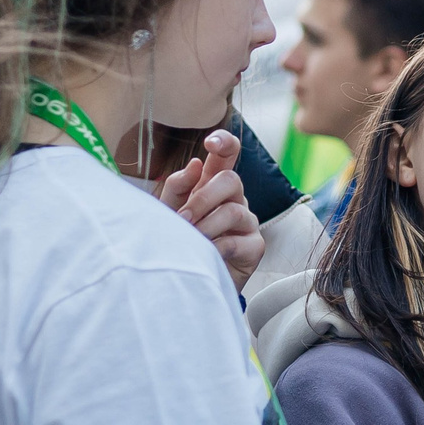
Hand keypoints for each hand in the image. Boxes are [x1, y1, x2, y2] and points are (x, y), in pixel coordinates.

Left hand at [159, 129, 261, 290]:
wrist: (188, 281)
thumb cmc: (178, 242)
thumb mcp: (168, 212)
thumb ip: (177, 187)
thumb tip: (194, 164)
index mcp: (213, 185)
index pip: (228, 155)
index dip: (224, 142)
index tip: (209, 143)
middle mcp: (234, 199)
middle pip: (232, 180)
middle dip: (203, 198)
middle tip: (183, 219)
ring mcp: (247, 222)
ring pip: (233, 211)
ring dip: (205, 227)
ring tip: (190, 241)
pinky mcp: (255, 247)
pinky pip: (236, 241)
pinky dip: (215, 248)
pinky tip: (204, 255)